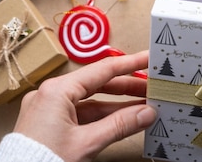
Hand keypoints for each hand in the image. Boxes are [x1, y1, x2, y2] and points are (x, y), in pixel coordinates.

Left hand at [14, 51, 155, 161]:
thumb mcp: (87, 143)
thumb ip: (120, 125)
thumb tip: (147, 112)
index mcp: (57, 91)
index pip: (102, 70)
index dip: (130, 64)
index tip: (148, 58)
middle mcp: (51, 94)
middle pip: (98, 84)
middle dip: (127, 87)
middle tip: (151, 87)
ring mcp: (49, 109)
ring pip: (91, 101)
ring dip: (118, 104)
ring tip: (144, 105)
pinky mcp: (49, 124)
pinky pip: (82, 113)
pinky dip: (103, 116)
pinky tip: (124, 119)